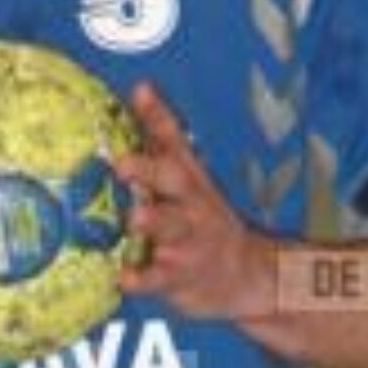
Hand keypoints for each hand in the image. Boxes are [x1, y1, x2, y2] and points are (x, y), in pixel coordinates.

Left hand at [119, 83, 273, 323]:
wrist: (244, 274)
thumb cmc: (200, 219)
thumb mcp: (188, 177)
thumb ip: (163, 136)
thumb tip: (141, 88)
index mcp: (187, 179)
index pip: (175, 140)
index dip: (158, 115)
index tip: (141, 93)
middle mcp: (190, 205)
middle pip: (174, 181)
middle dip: (150, 171)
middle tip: (123, 163)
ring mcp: (186, 241)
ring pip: (171, 228)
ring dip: (154, 221)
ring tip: (135, 217)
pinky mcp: (178, 277)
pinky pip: (159, 279)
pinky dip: (142, 279)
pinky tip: (124, 278)